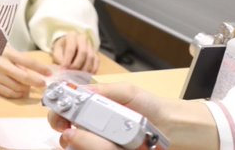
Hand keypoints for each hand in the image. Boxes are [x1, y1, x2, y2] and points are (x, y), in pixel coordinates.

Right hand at [0, 45, 51, 97]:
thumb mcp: (4, 47)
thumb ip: (16, 58)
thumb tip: (29, 70)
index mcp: (6, 53)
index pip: (28, 62)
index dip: (40, 68)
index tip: (49, 72)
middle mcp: (1, 66)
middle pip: (24, 77)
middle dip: (36, 82)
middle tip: (43, 84)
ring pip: (16, 87)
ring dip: (26, 89)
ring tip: (31, 87)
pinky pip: (6, 93)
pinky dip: (16, 94)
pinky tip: (20, 92)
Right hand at [47, 83, 217, 149]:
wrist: (176, 128)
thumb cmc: (152, 107)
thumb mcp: (129, 93)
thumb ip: (105, 91)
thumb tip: (80, 91)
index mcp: (96, 110)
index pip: (68, 114)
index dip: (58, 116)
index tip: (58, 119)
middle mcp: (96, 130)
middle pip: (70, 137)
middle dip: (68, 135)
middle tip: (72, 133)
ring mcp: (104, 145)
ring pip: (82, 147)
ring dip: (89, 144)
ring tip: (110, 142)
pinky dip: (102, 148)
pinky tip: (115, 147)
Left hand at [52, 33, 98, 72]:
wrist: (69, 45)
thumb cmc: (62, 48)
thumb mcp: (56, 51)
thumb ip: (58, 58)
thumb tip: (63, 68)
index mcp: (72, 36)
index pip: (71, 48)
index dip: (67, 60)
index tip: (64, 69)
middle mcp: (83, 39)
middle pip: (83, 52)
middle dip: (77, 65)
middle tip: (71, 74)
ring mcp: (91, 45)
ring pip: (91, 57)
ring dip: (84, 69)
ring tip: (77, 77)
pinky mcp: (95, 53)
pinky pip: (97, 62)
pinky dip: (92, 70)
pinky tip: (86, 76)